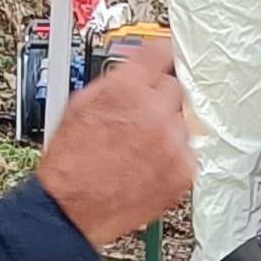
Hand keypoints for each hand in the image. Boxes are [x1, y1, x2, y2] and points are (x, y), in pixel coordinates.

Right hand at [34, 43, 194, 248]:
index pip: (161, 52)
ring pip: (184, 121)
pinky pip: (189, 152)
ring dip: (168, 130)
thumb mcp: (81, 104)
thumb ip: (116, 81)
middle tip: (142, 118)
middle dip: (160, 99)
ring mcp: (172, 142)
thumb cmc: (70, 162)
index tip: (169, 55)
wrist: (71, 209)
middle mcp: (153, 111)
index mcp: (126, 89)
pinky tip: (150, 165)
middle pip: (176, 87)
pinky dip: (174, 157)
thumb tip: (137, 69)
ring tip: (141, 148)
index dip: (164, 53)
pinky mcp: (183, 170)